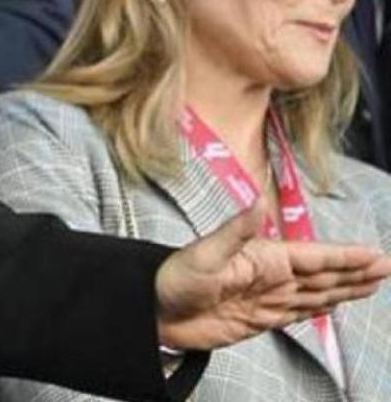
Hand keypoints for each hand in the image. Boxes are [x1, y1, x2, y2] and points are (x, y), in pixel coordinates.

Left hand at [156, 205, 390, 349]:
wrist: (153, 311)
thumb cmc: (174, 277)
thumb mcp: (204, 252)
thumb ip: (236, 230)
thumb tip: (258, 201)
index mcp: (263, 258)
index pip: (314, 257)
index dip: (346, 257)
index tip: (375, 255)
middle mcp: (271, 276)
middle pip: (323, 274)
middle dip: (355, 271)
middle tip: (387, 267)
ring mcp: (267, 298)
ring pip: (317, 293)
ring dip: (345, 288)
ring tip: (374, 283)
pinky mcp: (260, 319)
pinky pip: (299, 313)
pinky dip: (321, 309)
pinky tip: (336, 303)